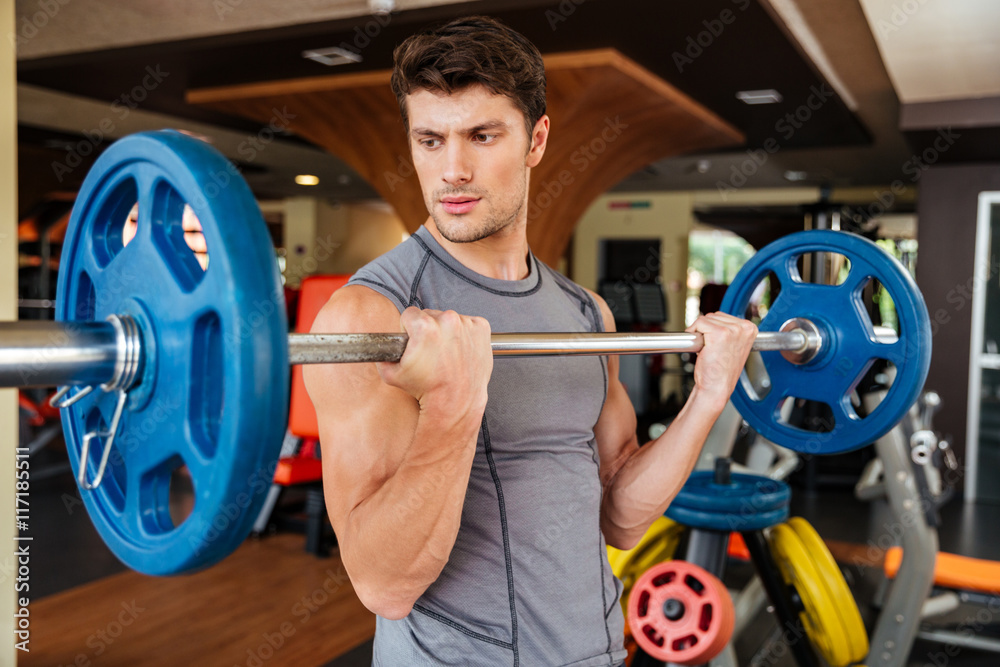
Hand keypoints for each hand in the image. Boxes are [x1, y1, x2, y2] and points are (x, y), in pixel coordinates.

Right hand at [377, 307, 492, 418]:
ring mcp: (467, 324)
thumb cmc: (426, 390)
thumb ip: (382, 355)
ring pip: (450, 319)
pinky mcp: (482, 328)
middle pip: (430, 315)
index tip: (414, 342)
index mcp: (425, 326)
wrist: (456, 402)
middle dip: (428, 330)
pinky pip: (468, 324)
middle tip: (431, 352)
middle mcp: (448, 321)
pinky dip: (464, 334)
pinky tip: (460, 351)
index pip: (410, 314)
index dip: (409, 329)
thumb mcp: (392, 375)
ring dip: (446, 332)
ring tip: (446, 354)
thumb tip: (378, 346)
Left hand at [687, 313, 756, 406]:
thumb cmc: (721, 371)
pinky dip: (693, 333)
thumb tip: (715, 319)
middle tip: (711, 349)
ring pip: (706, 319)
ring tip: (709, 350)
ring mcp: (733, 330)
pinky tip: (701, 348)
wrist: (716, 387)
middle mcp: (744, 328)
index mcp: (750, 329)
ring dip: (701, 334)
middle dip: (707, 331)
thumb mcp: (732, 346)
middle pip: (714, 316)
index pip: (722, 317)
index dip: (713, 330)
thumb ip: (729, 331)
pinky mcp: (720, 333)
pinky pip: (699, 322)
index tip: (717, 345)